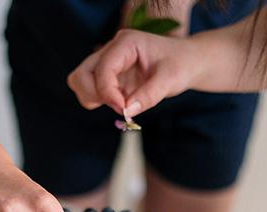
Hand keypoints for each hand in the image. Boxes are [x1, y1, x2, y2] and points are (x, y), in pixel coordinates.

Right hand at [67, 29, 200, 117]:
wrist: (186, 63)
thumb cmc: (180, 65)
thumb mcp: (171, 80)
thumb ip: (149, 96)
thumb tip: (127, 112)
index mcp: (125, 43)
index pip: (102, 69)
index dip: (108, 93)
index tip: (125, 109)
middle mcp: (111, 51)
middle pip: (82, 75)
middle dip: (95, 95)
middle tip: (121, 106)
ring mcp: (107, 64)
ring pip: (81, 83)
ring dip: (95, 99)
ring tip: (122, 104)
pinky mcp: (108, 78)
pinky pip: (91, 92)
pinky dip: (100, 102)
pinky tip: (121, 104)